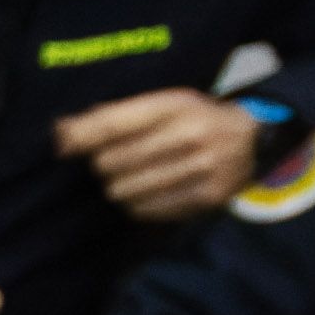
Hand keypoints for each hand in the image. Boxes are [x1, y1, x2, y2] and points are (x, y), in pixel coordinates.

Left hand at [53, 88, 261, 222]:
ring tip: (132, 177)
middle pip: (112, 162)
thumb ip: (114, 116)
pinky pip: (148, 211)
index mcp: (176, 105)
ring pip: (126, 191)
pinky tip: (149, 192)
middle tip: (112, 162)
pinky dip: (138, 205)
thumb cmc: (194, 118)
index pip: (115, 123)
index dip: (81, 136)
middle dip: (103, 164)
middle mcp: (191, 135)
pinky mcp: (208, 198)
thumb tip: (61, 133)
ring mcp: (203, 169)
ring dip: (119, 187)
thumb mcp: (163, 104)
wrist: (253, 139)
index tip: (62, 145)